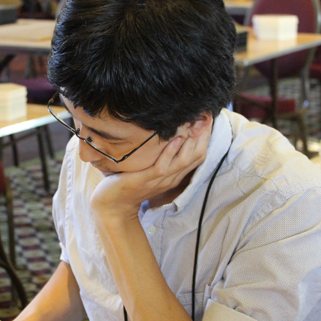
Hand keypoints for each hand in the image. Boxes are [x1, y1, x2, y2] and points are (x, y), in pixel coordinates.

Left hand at [90, 126, 210, 219]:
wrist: (113, 205)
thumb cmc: (129, 183)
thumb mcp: (150, 168)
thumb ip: (161, 155)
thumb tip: (167, 134)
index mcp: (174, 175)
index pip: (198, 156)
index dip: (205, 137)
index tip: (207, 118)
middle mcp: (171, 178)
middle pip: (195, 156)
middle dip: (202, 136)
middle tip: (206, 115)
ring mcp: (159, 180)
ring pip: (183, 161)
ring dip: (190, 142)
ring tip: (193, 123)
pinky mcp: (145, 180)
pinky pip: (162, 167)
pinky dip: (169, 152)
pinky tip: (174, 139)